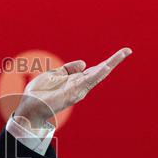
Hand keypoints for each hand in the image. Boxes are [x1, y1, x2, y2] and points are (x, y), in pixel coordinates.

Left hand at [14, 48, 131, 128]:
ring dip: (110, 64)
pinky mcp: (73, 93)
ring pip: (97, 75)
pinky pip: (87, 82)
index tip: (121, 53)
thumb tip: (84, 63)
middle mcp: (80, 86)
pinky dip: (97, 74)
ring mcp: (78, 89)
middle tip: (128, 50)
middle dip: (114, 61)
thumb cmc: (40, 93)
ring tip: (122, 54)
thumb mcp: (54, 75)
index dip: (107, 62)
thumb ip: (68, 69)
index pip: (95, 69)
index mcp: (76, 80)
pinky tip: (105, 66)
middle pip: (100, 71)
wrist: (29, 107)